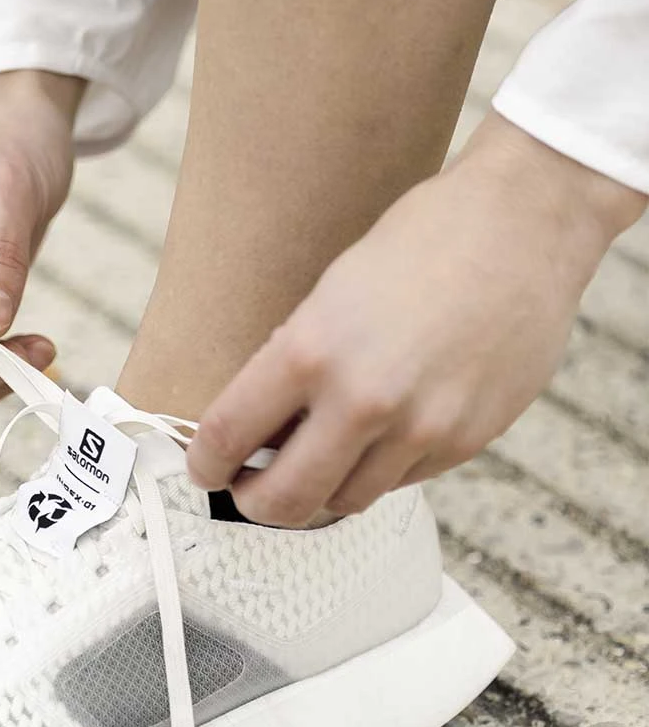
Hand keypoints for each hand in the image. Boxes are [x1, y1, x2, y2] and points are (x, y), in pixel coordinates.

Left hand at [187, 112, 646, 525]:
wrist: (524, 223)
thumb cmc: (420, 243)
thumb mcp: (329, 292)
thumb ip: (293, 366)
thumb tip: (260, 428)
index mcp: (311, 351)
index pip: (226, 436)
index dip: (203, 463)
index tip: (204, 468)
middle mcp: (363, 401)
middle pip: (282, 501)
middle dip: (252, 503)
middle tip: (247, 490)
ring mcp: (420, 429)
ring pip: (343, 502)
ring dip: (317, 493)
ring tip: (310, 467)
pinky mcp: (464, 441)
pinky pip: (400, 483)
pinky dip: (375, 473)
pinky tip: (374, 442)